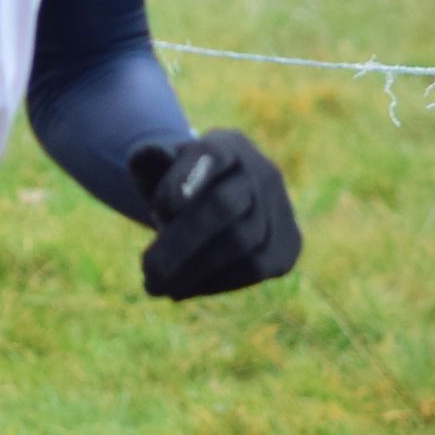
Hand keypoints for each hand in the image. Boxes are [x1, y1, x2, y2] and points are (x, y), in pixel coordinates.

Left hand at [129, 128, 301, 298]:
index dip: (186, 179)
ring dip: (194, 270)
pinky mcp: (288, 244)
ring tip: (155, 286)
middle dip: (180, 242)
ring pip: (241, 243)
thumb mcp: (154, 165)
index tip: (160, 209)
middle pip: (223, 206)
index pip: (210, 156)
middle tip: (146, 271)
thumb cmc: (173, 181)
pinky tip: (182, 289)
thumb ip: (148, 157)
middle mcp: (262, 172)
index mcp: (227, 144)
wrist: (212, 201)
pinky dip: (215, 283)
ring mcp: (280, 208)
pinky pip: (254, 268)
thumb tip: (153, 154)